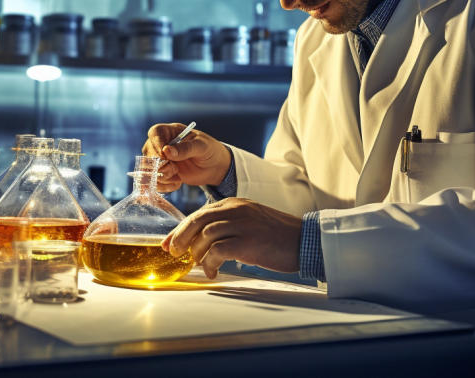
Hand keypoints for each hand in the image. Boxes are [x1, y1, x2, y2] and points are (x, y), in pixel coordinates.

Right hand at [142, 123, 231, 192]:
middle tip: (174, 169)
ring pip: (148, 169)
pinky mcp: (162, 173)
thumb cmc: (210, 150)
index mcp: (171, 132)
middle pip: (147, 152)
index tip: (165, 155)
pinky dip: (165, 186)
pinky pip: (154, 182)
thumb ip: (185, 148)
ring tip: (177, 177)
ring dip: (162, 176)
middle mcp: (162, 144)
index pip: (155, 133)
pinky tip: (178, 183)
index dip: (156, 144)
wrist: (214, 167)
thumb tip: (166, 150)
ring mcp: (160, 160)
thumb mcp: (202, 146)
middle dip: (160, 165)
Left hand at [160, 198, 301, 278]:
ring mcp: (241, 224)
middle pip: (197, 221)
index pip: (200, 214)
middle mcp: (236, 210)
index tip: (169, 243)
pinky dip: (210, 263)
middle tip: (175, 254)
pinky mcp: (247, 241)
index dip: (181, 229)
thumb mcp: (251, 222)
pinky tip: (214, 271)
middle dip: (181, 239)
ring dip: (198, 254)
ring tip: (203, 266)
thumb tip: (202, 243)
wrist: (305, 240)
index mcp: (235, 204)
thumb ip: (229, 226)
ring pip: (205, 236)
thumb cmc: (278, 236)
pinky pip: (217, 251)